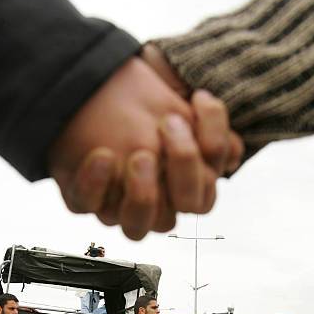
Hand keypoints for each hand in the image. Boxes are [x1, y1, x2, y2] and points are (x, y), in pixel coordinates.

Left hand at [49, 57, 241, 239]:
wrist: (97, 85)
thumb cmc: (145, 102)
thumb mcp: (181, 106)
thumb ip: (211, 132)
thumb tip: (231, 154)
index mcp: (179, 192)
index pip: (202, 201)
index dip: (203, 161)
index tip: (191, 107)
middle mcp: (151, 205)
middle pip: (172, 219)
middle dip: (177, 173)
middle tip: (168, 126)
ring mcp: (116, 205)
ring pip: (134, 228)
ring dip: (142, 195)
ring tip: (140, 155)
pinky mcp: (83, 196)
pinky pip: (85, 206)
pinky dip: (93, 184)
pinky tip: (101, 155)